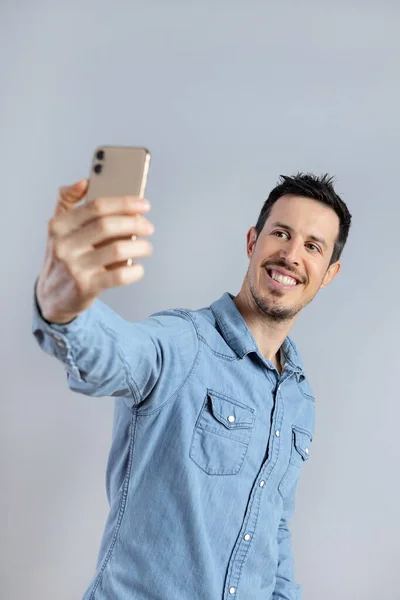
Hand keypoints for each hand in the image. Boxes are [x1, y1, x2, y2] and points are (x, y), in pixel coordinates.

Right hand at [36, 180, 153, 323]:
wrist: (51, 297)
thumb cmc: (62, 257)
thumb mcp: (57, 229)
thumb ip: (67, 201)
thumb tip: (84, 181)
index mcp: (58, 226)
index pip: (96, 207)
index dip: (124, 202)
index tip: (144, 204)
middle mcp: (64, 245)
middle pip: (108, 226)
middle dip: (135, 223)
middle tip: (149, 226)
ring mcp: (74, 267)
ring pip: (117, 250)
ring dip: (140, 247)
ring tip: (146, 247)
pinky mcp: (86, 288)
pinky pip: (119, 276)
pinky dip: (135, 271)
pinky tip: (138, 268)